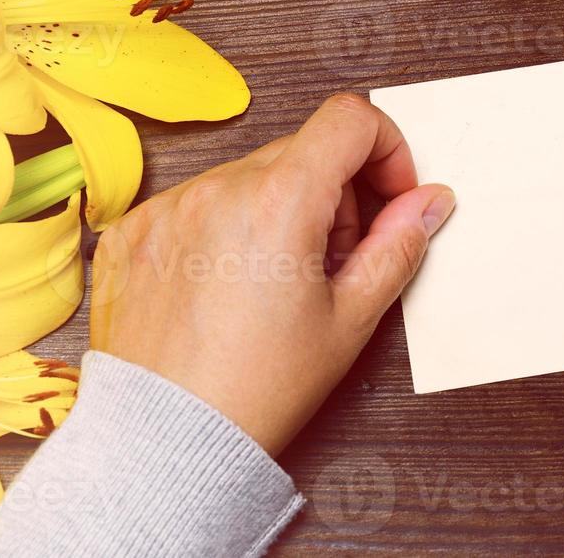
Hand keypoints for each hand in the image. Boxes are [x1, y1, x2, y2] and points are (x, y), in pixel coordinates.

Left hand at [90, 94, 455, 455]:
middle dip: (335, 193)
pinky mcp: (133, 230)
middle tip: (335, 261)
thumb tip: (430, 201)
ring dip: (279, 208)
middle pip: (303, 151)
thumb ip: (397, 246)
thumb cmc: (258, 389)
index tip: (389, 197)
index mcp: (280, 201)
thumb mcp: (351, 319)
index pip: (350, 119)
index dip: (386, 149)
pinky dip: (225, 227)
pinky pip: (197, 202)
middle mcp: (218, 188)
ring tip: (276, 282)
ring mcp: (168, 207)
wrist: (164, 444)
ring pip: (249, 176)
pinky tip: (227, 286)